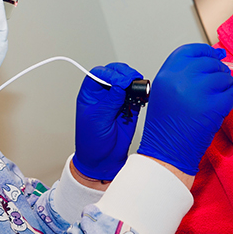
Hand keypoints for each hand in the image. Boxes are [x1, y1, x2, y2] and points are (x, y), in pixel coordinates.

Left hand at [73, 63, 142, 180]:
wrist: (103, 160)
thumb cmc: (91, 142)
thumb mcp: (98, 119)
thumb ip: (110, 101)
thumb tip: (121, 84)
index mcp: (90, 94)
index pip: (100, 74)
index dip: (111, 73)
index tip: (121, 81)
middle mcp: (104, 94)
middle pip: (115, 73)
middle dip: (124, 73)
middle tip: (132, 79)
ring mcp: (117, 100)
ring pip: (127, 82)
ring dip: (134, 83)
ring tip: (138, 88)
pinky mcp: (129, 108)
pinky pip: (137, 96)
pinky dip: (141, 94)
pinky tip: (142, 97)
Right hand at [137, 43, 232, 175]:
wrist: (166, 152)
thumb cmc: (165, 127)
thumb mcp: (164, 92)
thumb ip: (182, 75)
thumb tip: (209, 60)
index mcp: (166, 75)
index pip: (189, 50)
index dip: (206, 51)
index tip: (215, 53)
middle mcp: (180, 79)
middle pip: (209, 62)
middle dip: (219, 69)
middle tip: (221, 77)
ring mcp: (198, 91)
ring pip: (223, 76)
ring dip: (227, 83)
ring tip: (221, 94)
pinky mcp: (213, 106)